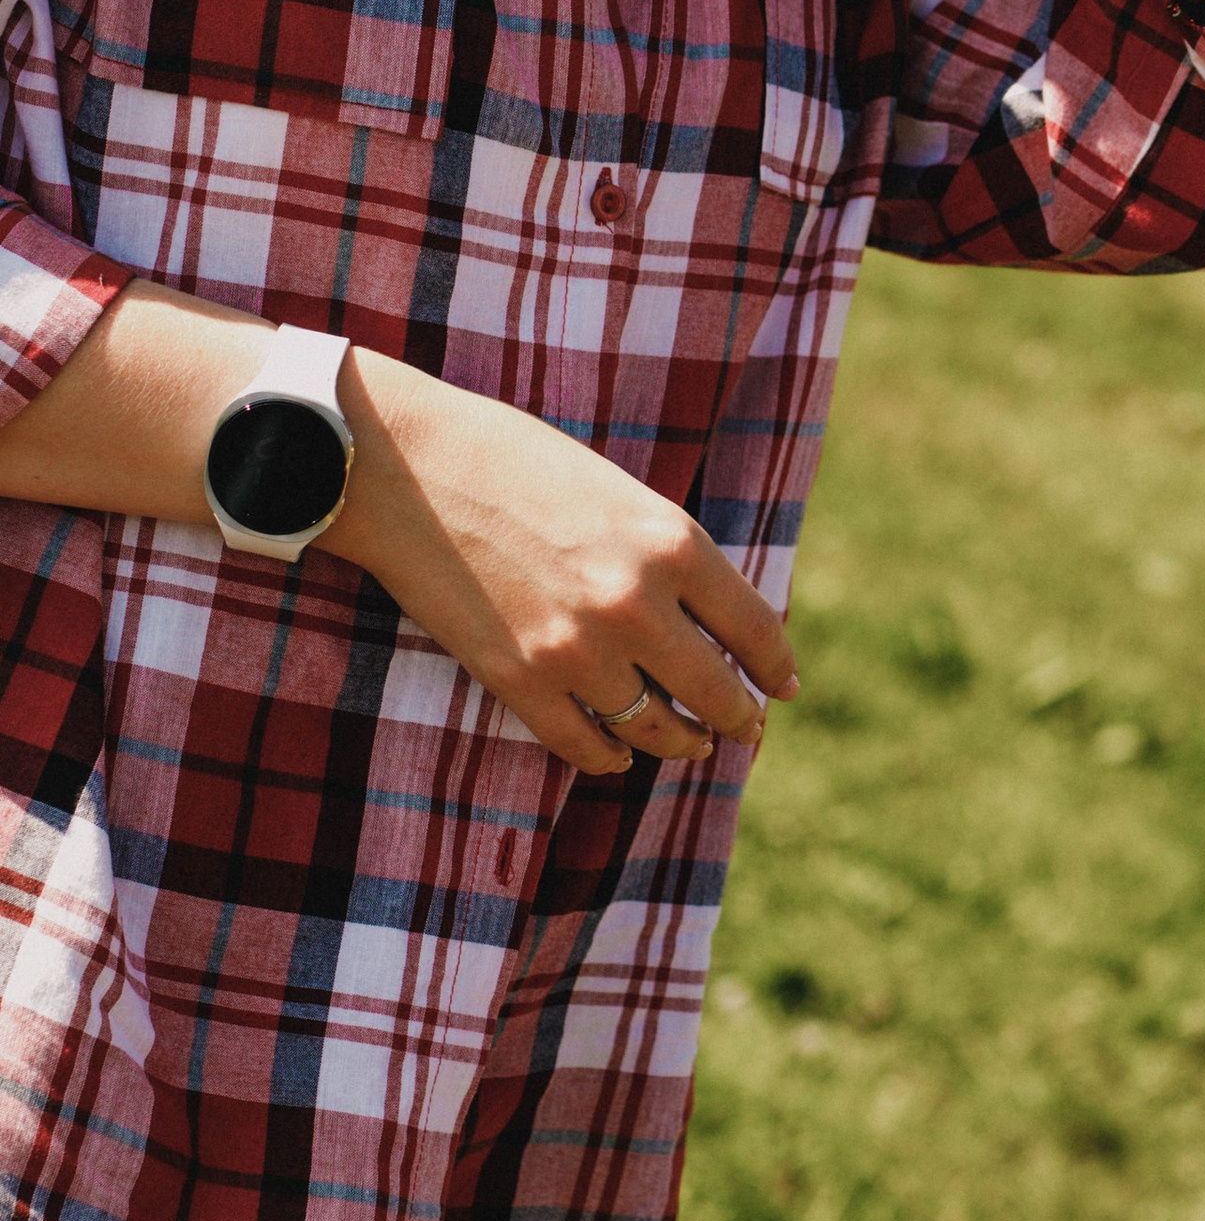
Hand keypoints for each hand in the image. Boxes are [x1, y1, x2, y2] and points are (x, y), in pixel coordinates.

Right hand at [331, 350, 794, 777]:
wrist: (405, 466)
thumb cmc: (515, 463)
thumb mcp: (619, 494)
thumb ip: (668, 556)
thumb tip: (715, 622)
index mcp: (672, 543)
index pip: (756, 630)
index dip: (776, 668)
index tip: (783, 688)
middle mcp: (636, 603)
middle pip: (716, 694)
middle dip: (737, 719)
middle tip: (742, 729)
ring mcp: (576, 649)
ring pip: (654, 729)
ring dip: (678, 743)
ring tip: (687, 743)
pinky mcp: (518, 681)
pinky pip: (584, 746)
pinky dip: (608, 757)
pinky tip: (618, 753)